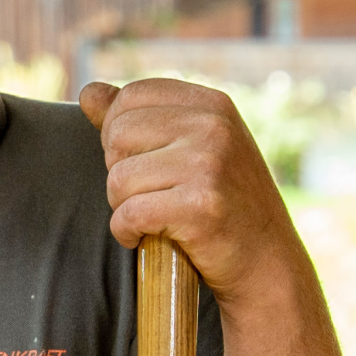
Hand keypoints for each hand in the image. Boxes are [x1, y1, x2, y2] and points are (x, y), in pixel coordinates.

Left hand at [79, 78, 305, 308]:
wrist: (267, 262)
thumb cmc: (223, 203)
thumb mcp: (190, 148)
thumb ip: (139, 118)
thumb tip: (88, 93)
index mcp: (211, 104)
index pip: (132, 96)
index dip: (120, 133)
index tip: (143, 162)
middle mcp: (213, 126)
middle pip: (118, 137)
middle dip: (121, 172)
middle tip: (151, 195)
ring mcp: (209, 165)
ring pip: (119, 179)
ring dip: (123, 206)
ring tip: (154, 217)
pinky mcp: (200, 206)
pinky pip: (129, 214)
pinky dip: (127, 232)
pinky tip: (145, 238)